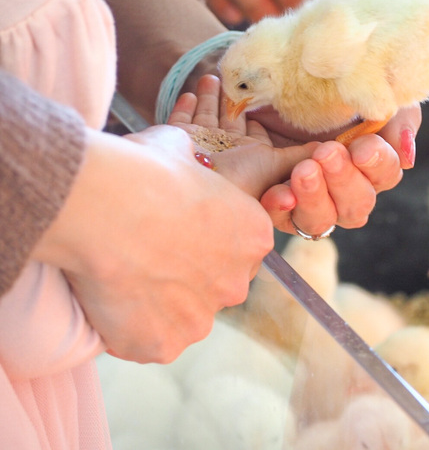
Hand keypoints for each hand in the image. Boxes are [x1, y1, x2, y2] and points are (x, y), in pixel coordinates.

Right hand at [32, 126, 273, 363]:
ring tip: (127, 279)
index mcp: (253, 237)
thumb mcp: (180, 152)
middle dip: (191, 276)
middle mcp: (238, 283)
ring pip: (187, 318)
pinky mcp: (166, 346)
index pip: (240, 248)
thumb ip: (193, 167)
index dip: (208, 241)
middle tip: (152, 257)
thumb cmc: (145, 170)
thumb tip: (185, 161)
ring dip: (163, 306)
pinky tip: (113, 302)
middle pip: (218, 286)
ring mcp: (203, 319)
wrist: (106, 204)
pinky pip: (153, 342)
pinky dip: (134, 330)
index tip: (179, 234)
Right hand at [167, 74, 318, 198]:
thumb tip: (332, 148)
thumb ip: (301, 156)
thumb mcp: (276, 164)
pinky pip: (181, 119)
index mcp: (249, 157)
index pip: (255, 134)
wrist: (193, 189)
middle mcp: (225, 151)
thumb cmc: (238, 180)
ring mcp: (200, 145)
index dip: (259, 120)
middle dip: (231, 101)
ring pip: (205, 115)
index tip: (262, 101)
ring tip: (212, 76)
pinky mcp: (177, 138)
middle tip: (233, 78)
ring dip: (209, 97)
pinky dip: (186, 106)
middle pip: (229, 120)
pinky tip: (191, 93)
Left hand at [170, 75, 418, 237]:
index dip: (378, 164)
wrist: (269, 76)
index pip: (386, 174)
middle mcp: (343, 189)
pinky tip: (279, 194)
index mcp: (370, 162)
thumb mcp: (371, 86)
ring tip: (303, 171)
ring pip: (322, 221)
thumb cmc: (327, 83)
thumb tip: (407, 159)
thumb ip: (398, 119)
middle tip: (326, 153)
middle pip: (358, 206)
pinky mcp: (277, 205)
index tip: (361, 147)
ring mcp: (310, 200)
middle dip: (344, 181)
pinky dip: (281, 208)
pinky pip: (282, 219)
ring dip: (315, 199)